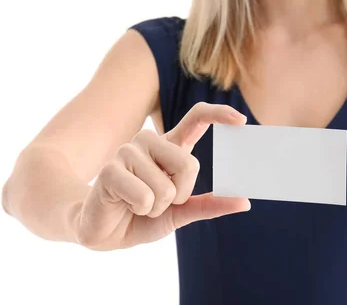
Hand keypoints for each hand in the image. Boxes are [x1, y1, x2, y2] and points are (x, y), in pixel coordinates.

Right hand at [75, 102, 249, 249]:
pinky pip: (145, 197)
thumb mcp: (180, 212)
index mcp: (169, 147)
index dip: (218, 114)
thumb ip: (208, 205)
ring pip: (166, 187)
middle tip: (159, 201)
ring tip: (138, 204)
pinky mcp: (110, 169)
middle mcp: (150, 142)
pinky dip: (141, 210)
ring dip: (156, 207)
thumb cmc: (140, 216)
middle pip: (189, 164)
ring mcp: (128, 151)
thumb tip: (244, 203)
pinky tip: (124, 205)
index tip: (240, 120)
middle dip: (179, 195)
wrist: (102, 231)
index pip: (195, 119)